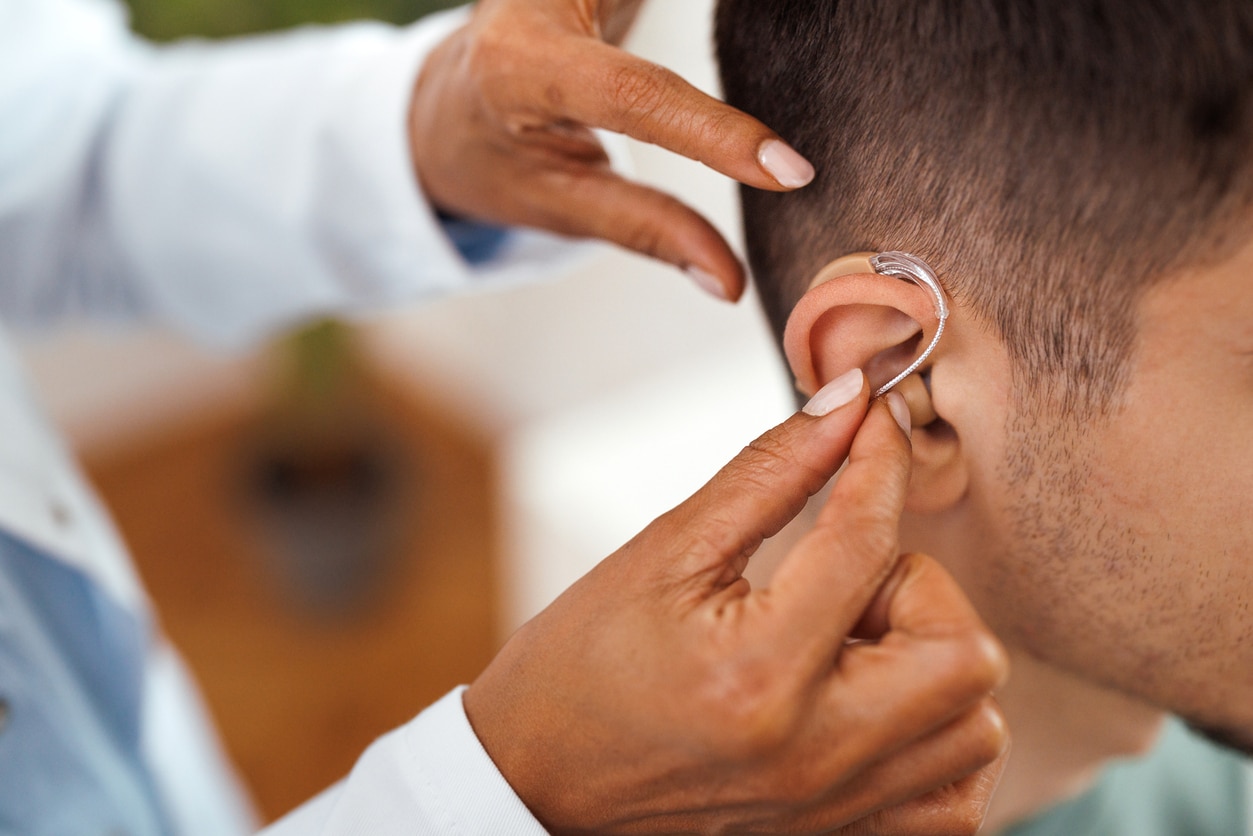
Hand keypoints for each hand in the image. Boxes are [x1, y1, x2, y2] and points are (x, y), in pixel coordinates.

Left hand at [408, 0, 815, 301]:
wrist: (447, 99)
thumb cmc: (495, 158)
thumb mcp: (556, 205)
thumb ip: (647, 233)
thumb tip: (730, 283)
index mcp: (520, 65)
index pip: (631, 94)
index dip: (715, 132)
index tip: (790, 172)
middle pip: (658, 9)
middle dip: (741, 24)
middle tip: (848, 48)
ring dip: (740, 16)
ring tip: (825, 34)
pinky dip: (722, 9)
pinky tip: (777, 24)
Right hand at [464, 378, 1009, 833]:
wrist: (536, 784)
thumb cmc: (579, 668)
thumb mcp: (663, 553)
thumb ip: (768, 473)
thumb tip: (845, 403)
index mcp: (756, 670)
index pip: (867, 541)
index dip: (878, 461)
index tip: (872, 425)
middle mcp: (812, 753)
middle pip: (963, 653)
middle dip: (921, 588)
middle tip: (849, 580)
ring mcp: (834, 810)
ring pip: (975, 728)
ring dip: (935, 663)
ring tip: (854, 645)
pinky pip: (955, 797)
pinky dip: (937, 738)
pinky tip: (874, 703)